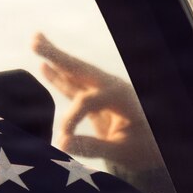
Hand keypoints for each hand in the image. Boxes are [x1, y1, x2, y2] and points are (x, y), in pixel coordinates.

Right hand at [32, 33, 161, 171]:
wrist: (157, 148)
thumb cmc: (144, 150)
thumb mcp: (122, 152)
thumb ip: (93, 147)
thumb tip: (61, 145)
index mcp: (122, 97)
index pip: (87, 100)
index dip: (71, 120)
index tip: (62, 143)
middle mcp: (113, 87)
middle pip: (81, 69)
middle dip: (58, 56)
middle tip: (34, 40)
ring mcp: (104, 91)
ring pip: (75, 72)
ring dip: (55, 58)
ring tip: (35, 40)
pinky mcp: (97, 100)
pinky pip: (73, 85)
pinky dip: (59, 76)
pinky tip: (44, 65)